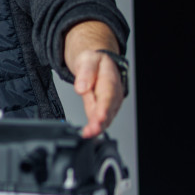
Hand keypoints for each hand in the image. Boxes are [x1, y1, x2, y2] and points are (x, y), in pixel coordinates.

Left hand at [63, 20, 124, 137]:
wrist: (97, 61)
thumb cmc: (94, 61)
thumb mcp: (87, 60)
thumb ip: (85, 74)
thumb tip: (81, 88)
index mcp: (109, 78)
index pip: (108, 95)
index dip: (104, 107)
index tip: (99, 117)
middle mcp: (113, 92)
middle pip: (108, 109)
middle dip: (101, 122)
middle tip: (92, 131)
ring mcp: (110, 101)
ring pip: (106, 116)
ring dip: (98, 127)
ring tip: (89, 134)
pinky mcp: (104, 107)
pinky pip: (101, 118)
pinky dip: (96, 127)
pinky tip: (89, 133)